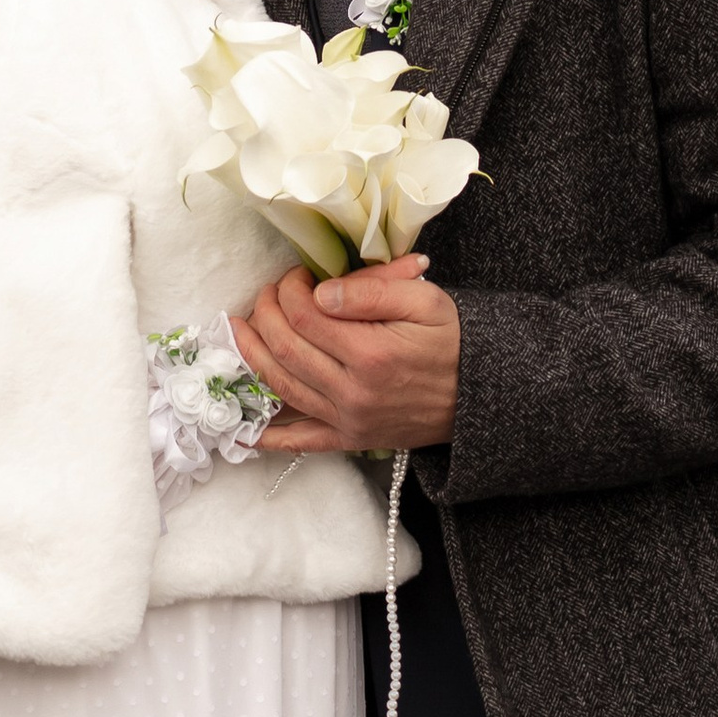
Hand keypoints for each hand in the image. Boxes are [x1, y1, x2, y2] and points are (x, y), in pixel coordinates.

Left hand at [235, 253, 458, 453]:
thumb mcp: (424, 299)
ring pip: (281, 387)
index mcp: (371, 352)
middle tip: (268, 293)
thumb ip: (373, 290)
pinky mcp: (349, 439)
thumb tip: (322, 294)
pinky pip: (300, 441)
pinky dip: (268, 436)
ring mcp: (348, 420)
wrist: (479, 396)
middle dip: (265, 314)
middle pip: (285, 349)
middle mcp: (353, 391)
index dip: (291, 290)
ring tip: (237, 331)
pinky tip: (243, 426)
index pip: (306, 316)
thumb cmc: (452, 340)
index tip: (297, 275)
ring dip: (251, 357)